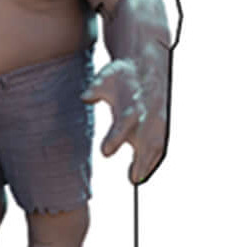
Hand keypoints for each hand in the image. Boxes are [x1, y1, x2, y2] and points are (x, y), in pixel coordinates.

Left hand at [89, 56, 166, 180]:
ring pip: (157, 145)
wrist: (145, 66)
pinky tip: (142, 175)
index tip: (106, 150)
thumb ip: (95, 88)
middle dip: (141, 159)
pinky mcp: (162, 124)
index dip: (117, 136)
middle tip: (132, 178)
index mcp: (133, 103)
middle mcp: (147, 113)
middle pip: (147, 139)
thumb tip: (85, 96)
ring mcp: (158, 120)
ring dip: (149, 164)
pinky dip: (154, 160)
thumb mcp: (106, 77)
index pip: (126, 121)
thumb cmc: (122, 77)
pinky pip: (161, 145)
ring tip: (135, 180)